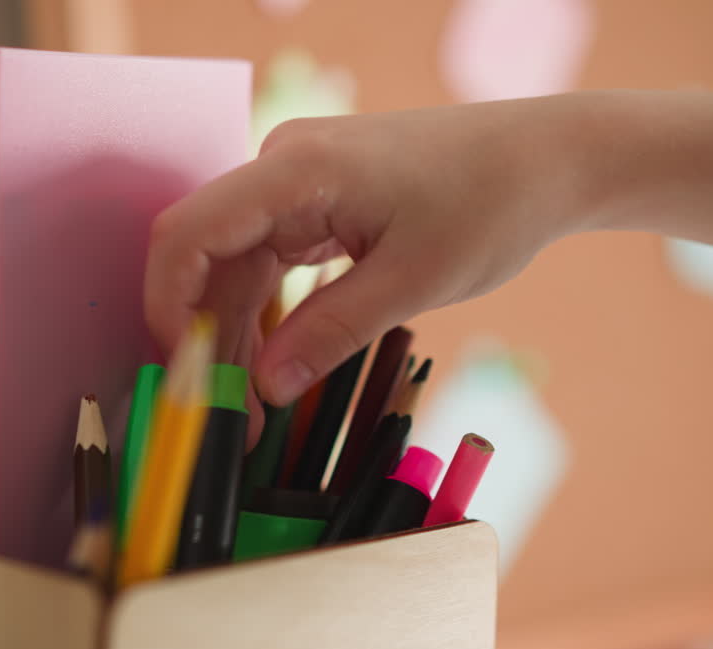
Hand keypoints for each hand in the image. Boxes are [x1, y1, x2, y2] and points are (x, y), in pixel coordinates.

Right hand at [144, 96, 591, 439]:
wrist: (543, 159)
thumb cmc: (491, 203)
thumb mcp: (414, 280)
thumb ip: (332, 332)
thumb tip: (265, 389)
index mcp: (297, 170)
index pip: (188, 234)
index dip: (169, 309)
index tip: (188, 379)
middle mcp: (282, 167)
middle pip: (206, 261)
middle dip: (207, 342)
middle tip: (233, 423)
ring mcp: (296, 184)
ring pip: (234, 270)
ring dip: (236, 338)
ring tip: (258, 413)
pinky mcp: (314, 203)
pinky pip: (267, 265)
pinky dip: (266, 318)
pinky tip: (276, 370)